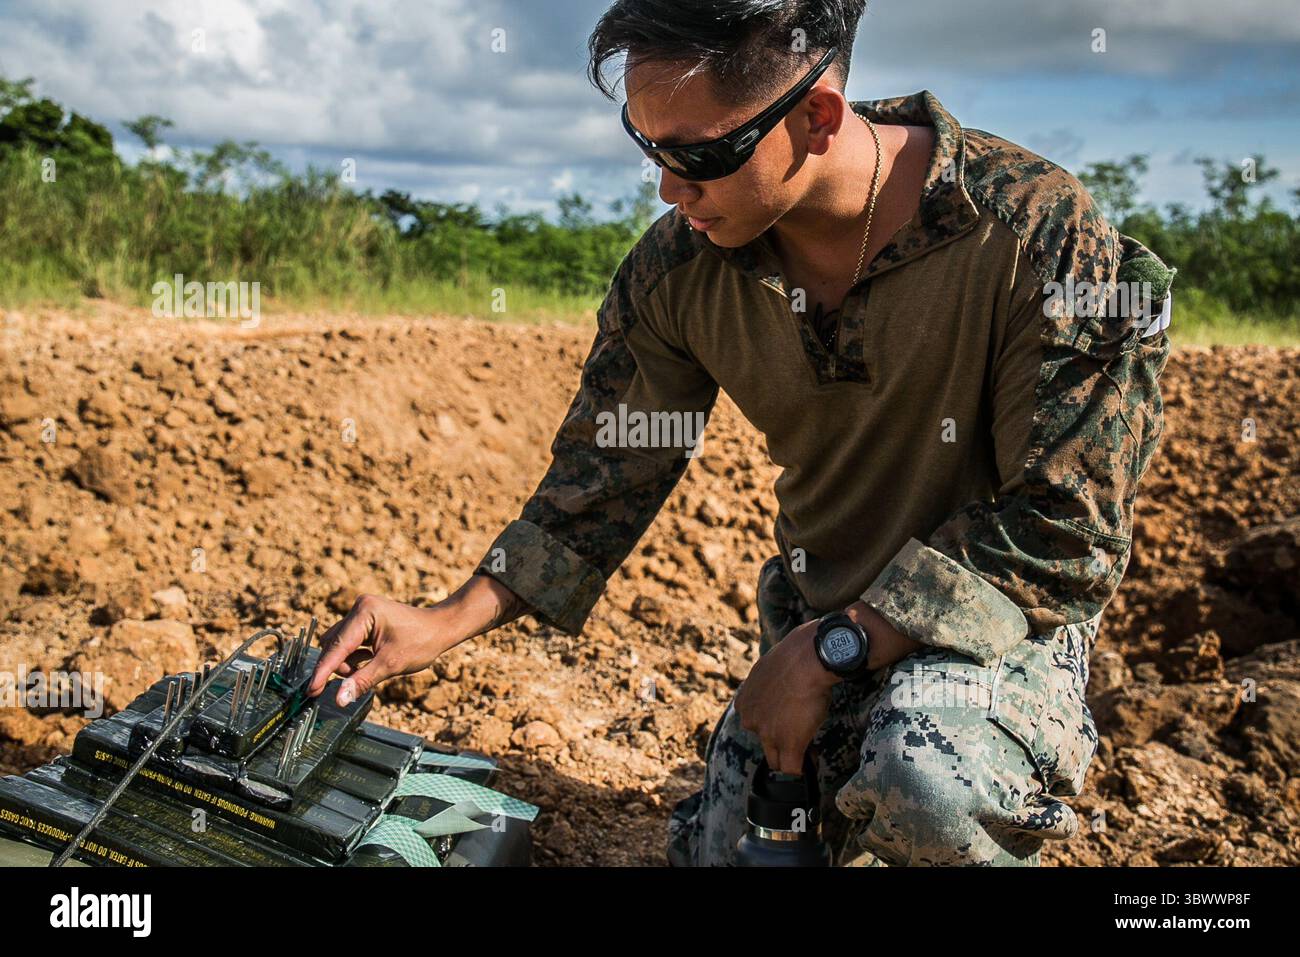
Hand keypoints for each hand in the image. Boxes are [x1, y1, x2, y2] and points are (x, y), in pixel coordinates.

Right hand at [307, 594, 450, 705]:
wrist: (441, 628)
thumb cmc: (421, 642)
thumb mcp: (390, 665)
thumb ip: (361, 681)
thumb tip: (339, 698)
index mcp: (364, 613)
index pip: (337, 647)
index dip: (323, 671)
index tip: (311, 690)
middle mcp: (359, 609)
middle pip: (334, 645)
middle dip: (340, 666)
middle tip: (352, 682)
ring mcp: (362, 613)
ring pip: (340, 644)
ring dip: (347, 662)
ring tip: (367, 669)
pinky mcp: (366, 620)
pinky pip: (349, 641)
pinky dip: (354, 656)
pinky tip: (368, 663)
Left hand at [734, 617, 839, 773]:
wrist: (805, 660)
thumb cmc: (793, 658)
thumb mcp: (769, 670)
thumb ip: (769, 687)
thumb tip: (782, 690)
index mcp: (744, 703)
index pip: (755, 724)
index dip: (774, 726)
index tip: (789, 722)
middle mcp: (750, 721)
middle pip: (765, 744)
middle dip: (782, 743)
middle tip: (801, 735)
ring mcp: (768, 735)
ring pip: (776, 761)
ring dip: (791, 758)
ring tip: (809, 750)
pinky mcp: (788, 744)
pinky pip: (792, 769)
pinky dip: (802, 769)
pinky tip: (812, 761)